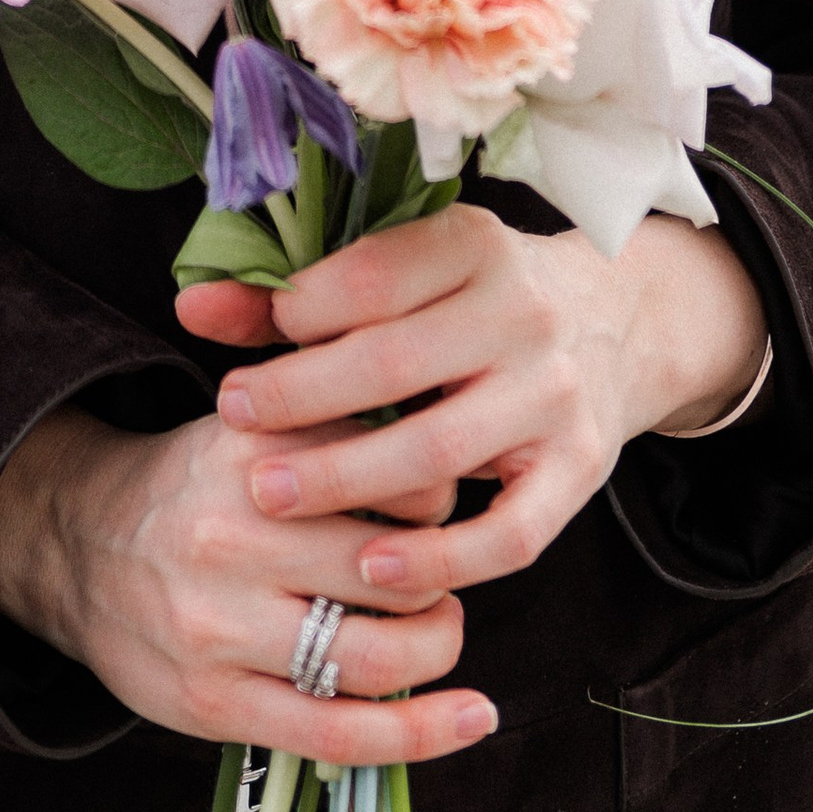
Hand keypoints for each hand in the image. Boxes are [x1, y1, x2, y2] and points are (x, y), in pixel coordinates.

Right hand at [0, 402, 498, 770]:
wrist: (78, 542)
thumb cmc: (198, 485)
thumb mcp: (254, 425)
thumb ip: (339, 432)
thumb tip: (459, 458)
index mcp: (255, 451)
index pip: (399, 478)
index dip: (441, 500)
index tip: (437, 508)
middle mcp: (236, 534)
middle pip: (398, 572)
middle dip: (444, 581)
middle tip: (438, 578)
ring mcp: (221, 625)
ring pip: (377, 658)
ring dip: (435, 650)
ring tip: (435, 634)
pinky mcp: (214, 701)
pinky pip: (337, 732)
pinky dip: (420, 734)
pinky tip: (473, 719)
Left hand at [204, 204, 766, 602]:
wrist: (619, 323)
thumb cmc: (475, 300)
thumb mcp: (408, 274)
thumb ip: (300, 294)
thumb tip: (193, 306)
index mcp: (475, 245)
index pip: (379, 274)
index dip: (305, 309)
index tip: (249, 346)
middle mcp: (524, 313)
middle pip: (396, 362)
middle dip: (302, 397)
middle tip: (233, 419)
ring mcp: (556, 396)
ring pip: (442, 448)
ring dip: (347, 478)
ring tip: (271, 494)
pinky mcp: (579, 472)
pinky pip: (509, 532)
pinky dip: (439, 556)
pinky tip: (371, 565)